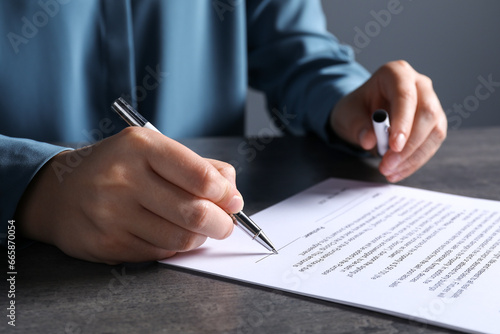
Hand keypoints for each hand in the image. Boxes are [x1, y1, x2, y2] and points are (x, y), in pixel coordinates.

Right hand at [16, 128, 243, 263]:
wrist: (60, 191)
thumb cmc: (118, 168)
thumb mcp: (154, 151)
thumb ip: (199, 167)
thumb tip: (233, 195)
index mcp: (141, 147)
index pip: (200, 176)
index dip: (226, 194)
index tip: (232, 201)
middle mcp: (123, 179)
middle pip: (195, 213)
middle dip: (222, 223)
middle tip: (226, 224)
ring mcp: (112, 214)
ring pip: (180, 239)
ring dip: (199, 237)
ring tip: (198, 228)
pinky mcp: (107, 243)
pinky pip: (160, 254)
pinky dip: (174, 247)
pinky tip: (168, 234)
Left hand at [330, 60, 446, 181]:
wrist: (362, 113)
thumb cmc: (356, 107)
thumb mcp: (347, 114)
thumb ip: (357, 125)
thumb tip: (369, 140)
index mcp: (396, 73)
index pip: (405, 95)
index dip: (403, 121)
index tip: (394, 145)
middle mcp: (419, 84)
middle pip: (427, 113)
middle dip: (409, 145)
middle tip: (388, 164)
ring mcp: (431, 103)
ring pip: (434, 131)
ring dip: (413, 157)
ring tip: (390, 171)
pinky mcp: (434, 123)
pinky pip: (431, 144)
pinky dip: (415, 161)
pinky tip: (398, 171)